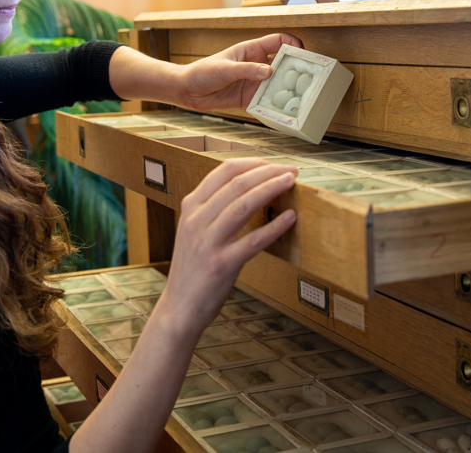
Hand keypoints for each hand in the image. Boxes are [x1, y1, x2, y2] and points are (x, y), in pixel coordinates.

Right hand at [158, 158, 297, 333]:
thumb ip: (213, 208)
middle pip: (236, 184)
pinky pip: (253, 241)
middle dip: (267, 172)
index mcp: (190, 207)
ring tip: (291, 183)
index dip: (252, 163)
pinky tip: (290, 218)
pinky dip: (274, 227)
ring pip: (243, 205)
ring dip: (271, 189)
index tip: (273, 163)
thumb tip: (249, 187)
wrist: (179, 307)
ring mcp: (207, 242)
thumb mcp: (194, 230)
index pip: (223, 172)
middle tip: (291, 171)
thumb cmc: (193, 268)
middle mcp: (196, 220)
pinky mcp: (221, 265)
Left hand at [177, 33, 302, 110]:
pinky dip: (276, 105)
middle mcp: (257, 65)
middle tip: (309, 78)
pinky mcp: (250, 98)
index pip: (278, 41)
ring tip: (301, 97)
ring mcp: (254, 82)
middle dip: (296, 69)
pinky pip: (267, 101)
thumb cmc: (203, 71)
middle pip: (283, 63)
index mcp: (251, 50)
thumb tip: (270, 71)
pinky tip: (284, 110)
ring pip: (277, 84)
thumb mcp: (225, 69)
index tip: (303, 54)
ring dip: (287, 89)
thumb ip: (247, 70)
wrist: (188, 90)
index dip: (292, 44)